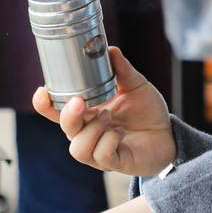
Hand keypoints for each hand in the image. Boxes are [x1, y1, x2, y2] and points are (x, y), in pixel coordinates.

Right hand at [30, 46, 173, 177]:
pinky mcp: (115, 163)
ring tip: (108, 117)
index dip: (43, 104)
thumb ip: (122, 69)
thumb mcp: (135, 85)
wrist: (169, 134)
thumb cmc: (147, 111)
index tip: (42, 91)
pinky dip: (108, 141)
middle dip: (68, 116)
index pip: (56, 112)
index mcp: (86, 114)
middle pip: (65, 129)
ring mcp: (99, 151)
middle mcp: (88, 134)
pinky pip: (101, 157)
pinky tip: (119, 133)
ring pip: (78, 149)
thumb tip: (109, 49)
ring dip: (91, 130)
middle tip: (81, 101)